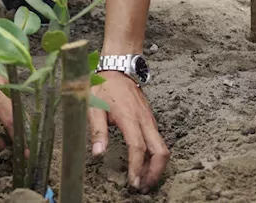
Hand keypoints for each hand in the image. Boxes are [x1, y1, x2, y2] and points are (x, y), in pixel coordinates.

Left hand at [88, 71, 168, 190]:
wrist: (118, 69)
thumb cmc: (103, 87)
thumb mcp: (93, 106)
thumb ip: (97, 130)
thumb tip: (98, 153)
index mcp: (130, 118)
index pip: (139, 148)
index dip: (137, 168)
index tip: (133, 183)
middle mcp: (145, 121)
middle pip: (160, 152)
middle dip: (155, 173)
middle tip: (142, 187)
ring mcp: (150, 121)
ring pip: (162, 148)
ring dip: (156, 167)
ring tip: (143, 181)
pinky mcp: (150, 121)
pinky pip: (158, 142)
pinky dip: (154, 157)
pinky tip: (144, 166)